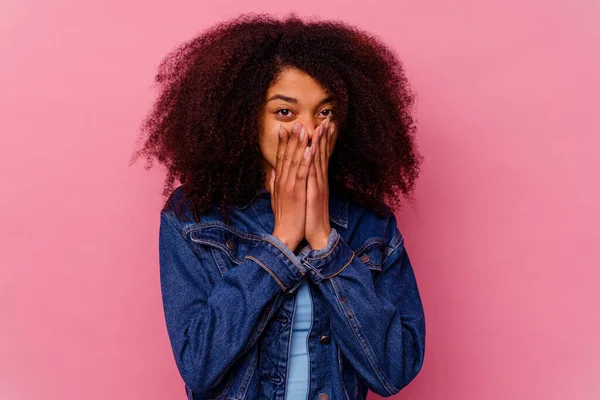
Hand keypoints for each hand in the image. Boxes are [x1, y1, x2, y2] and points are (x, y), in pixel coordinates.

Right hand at [269, 121, 313, 251]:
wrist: (285, 234)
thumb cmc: (283, 217)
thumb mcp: (276, 197)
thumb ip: (273, 182)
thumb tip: (272, 170)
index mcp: (279, 181)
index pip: (281, 157)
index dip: (283, 142)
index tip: (285, 128)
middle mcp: (282, 180)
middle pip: (287, 155)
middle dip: (292, 138)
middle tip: (296, 122)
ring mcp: (289, 185)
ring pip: (295, 160)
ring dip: (300, 144)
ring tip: (304, 129)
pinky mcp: (296, 192)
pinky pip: (302, 173)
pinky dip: (305, 160)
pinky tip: (310, 149)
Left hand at [305, 116, 337, 249]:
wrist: (315, 233)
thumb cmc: (308, 215)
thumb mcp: (304, 195)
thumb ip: (301, 181)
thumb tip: (296, 170)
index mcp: (316, 179)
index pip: (318, 155)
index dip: (320, 139)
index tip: (322, 124)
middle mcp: (320, 179)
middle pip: (322, 153)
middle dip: (324, 135)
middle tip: (327, 118)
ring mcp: (319, 184)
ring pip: (319, 159)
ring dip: (321, 142)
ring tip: (322, 126)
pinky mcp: (315, 192)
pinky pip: (314, 173)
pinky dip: (313, 160)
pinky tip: (312, 149)